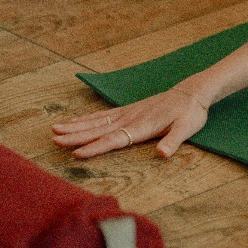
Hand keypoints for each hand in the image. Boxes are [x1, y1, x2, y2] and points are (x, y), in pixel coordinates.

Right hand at [51, 88, 207, 157]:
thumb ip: (173, 141)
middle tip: (54, 140)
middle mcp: (131, 118)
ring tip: (55, 130)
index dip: (95, 147)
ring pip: (97, 121)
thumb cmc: (190, 112)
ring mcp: (128, 113)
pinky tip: (74, 122)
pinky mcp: (128, 110)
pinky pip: (103, 115)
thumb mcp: (187, 128)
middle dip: (76, 136)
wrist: (192, 92)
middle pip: (99, 130)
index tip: (76, 153)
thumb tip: (163, 155)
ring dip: (76, 126)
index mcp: (143, 126)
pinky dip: (87, 119)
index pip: (115, 139)